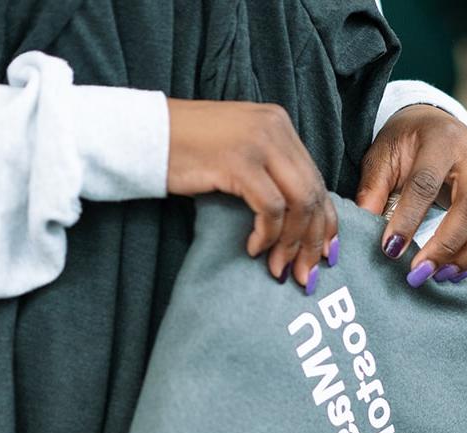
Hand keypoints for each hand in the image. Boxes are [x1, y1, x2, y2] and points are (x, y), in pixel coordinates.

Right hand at [167, 99, 337, 292]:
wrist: (140, 135)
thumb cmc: (185, 152)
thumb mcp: (238, 155)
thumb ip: (269, 174)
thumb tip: (298, 221)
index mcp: (278, 124)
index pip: (316, 179)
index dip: (325, 221)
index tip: (327, 253)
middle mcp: (275, 128)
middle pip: (313, 194)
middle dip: (313, 241)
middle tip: (306, 274)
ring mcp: (259, 142)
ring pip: (299, 203)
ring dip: (292, 244)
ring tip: (280, 269)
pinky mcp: (240, 162)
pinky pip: (271, 208)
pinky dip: (267, 235)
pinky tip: (252, 249)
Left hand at [356, 105, 466, 286]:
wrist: (437, 127)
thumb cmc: (405, 145)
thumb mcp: (382, 157)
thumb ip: (372, 191)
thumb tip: (363, 230)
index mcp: (441, 140)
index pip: (426, 183)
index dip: (408, 219)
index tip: (390, 250)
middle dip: (446, 244)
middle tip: (419, 272)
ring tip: (442, 276)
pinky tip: (457, 272)